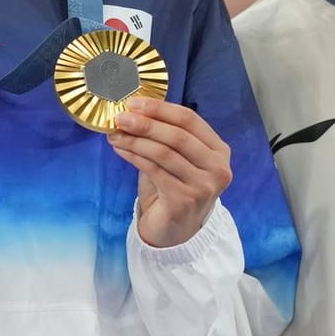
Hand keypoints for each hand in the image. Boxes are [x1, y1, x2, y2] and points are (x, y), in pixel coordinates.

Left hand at [110, 99, 232, 247]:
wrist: (173, 232)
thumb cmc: (172, 189)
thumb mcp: (174, 159)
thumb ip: (162, 136)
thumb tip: (132, 112)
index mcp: (219, 151)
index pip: (190, 120)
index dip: (160, 108)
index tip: (134, 103)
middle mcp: (218, 168)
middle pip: (178, 135)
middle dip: (146, 123)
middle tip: (121, 117)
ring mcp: (204, 186)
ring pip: (164, 152)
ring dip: (136, 140)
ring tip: (115, 134)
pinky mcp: (185, 200)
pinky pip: (154, 170)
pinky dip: (134, 157)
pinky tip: (121, 150)